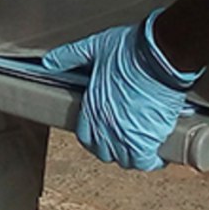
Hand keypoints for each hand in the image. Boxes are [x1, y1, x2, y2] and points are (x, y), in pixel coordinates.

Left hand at [40, 11, 200, 170]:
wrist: (159, 57)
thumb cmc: (131, 50)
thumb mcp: (94, 47)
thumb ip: (70, 56)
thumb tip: (49, 62)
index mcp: (91, 107)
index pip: (85, 137)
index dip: (96, 137)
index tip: (105, 132)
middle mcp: (105, 126)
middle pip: (105, 152)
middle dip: (114, 148)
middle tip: (126, 138)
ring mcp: (125, 136)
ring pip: (125, 160)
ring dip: (133, 155)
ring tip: (143, 145)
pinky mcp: (147, 140)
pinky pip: (146, 162)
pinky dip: (152, 160)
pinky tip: (158, 153)